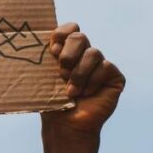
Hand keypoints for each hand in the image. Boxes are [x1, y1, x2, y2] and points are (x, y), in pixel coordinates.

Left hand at [42, 22, 125, 139]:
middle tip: (61, 72)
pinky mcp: (114, 76)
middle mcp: (83, 55)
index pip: (68, 28)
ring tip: (71, 91)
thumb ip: (42, 55)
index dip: (61, 35)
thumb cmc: (50, 99)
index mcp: (65, 50)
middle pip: (79, 37)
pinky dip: (92, 82)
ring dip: (79, 73)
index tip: (53, 51)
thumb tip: (38, 38)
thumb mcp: (42, 74)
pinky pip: (106, 67)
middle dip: (68, 54)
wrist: (64, 123)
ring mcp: (100, 65)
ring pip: (93, 53)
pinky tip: (86, 94)